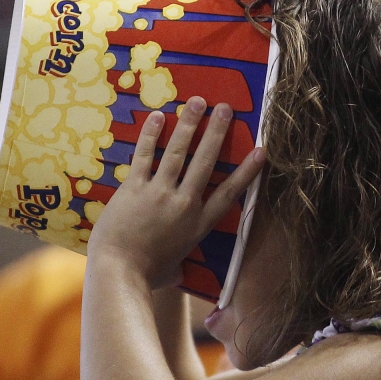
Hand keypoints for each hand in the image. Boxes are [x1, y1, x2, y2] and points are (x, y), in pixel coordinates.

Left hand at [89, 96, 265, 288]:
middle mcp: (184, 204)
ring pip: (178, 152)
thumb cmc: (146, 277)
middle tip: (226, 109)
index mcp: (198, 225)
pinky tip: (157, 116)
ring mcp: (160, 193)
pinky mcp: (134, 188)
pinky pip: (145, 156)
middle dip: (217, 132)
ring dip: (189, 124)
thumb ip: (178, 265)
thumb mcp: (172, 272)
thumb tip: (177, 271)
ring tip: (198, 102)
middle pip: (205, 162)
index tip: (261, 151)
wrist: (119, 273)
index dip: (247, 171)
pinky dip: (151, 135)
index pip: (229, 193)